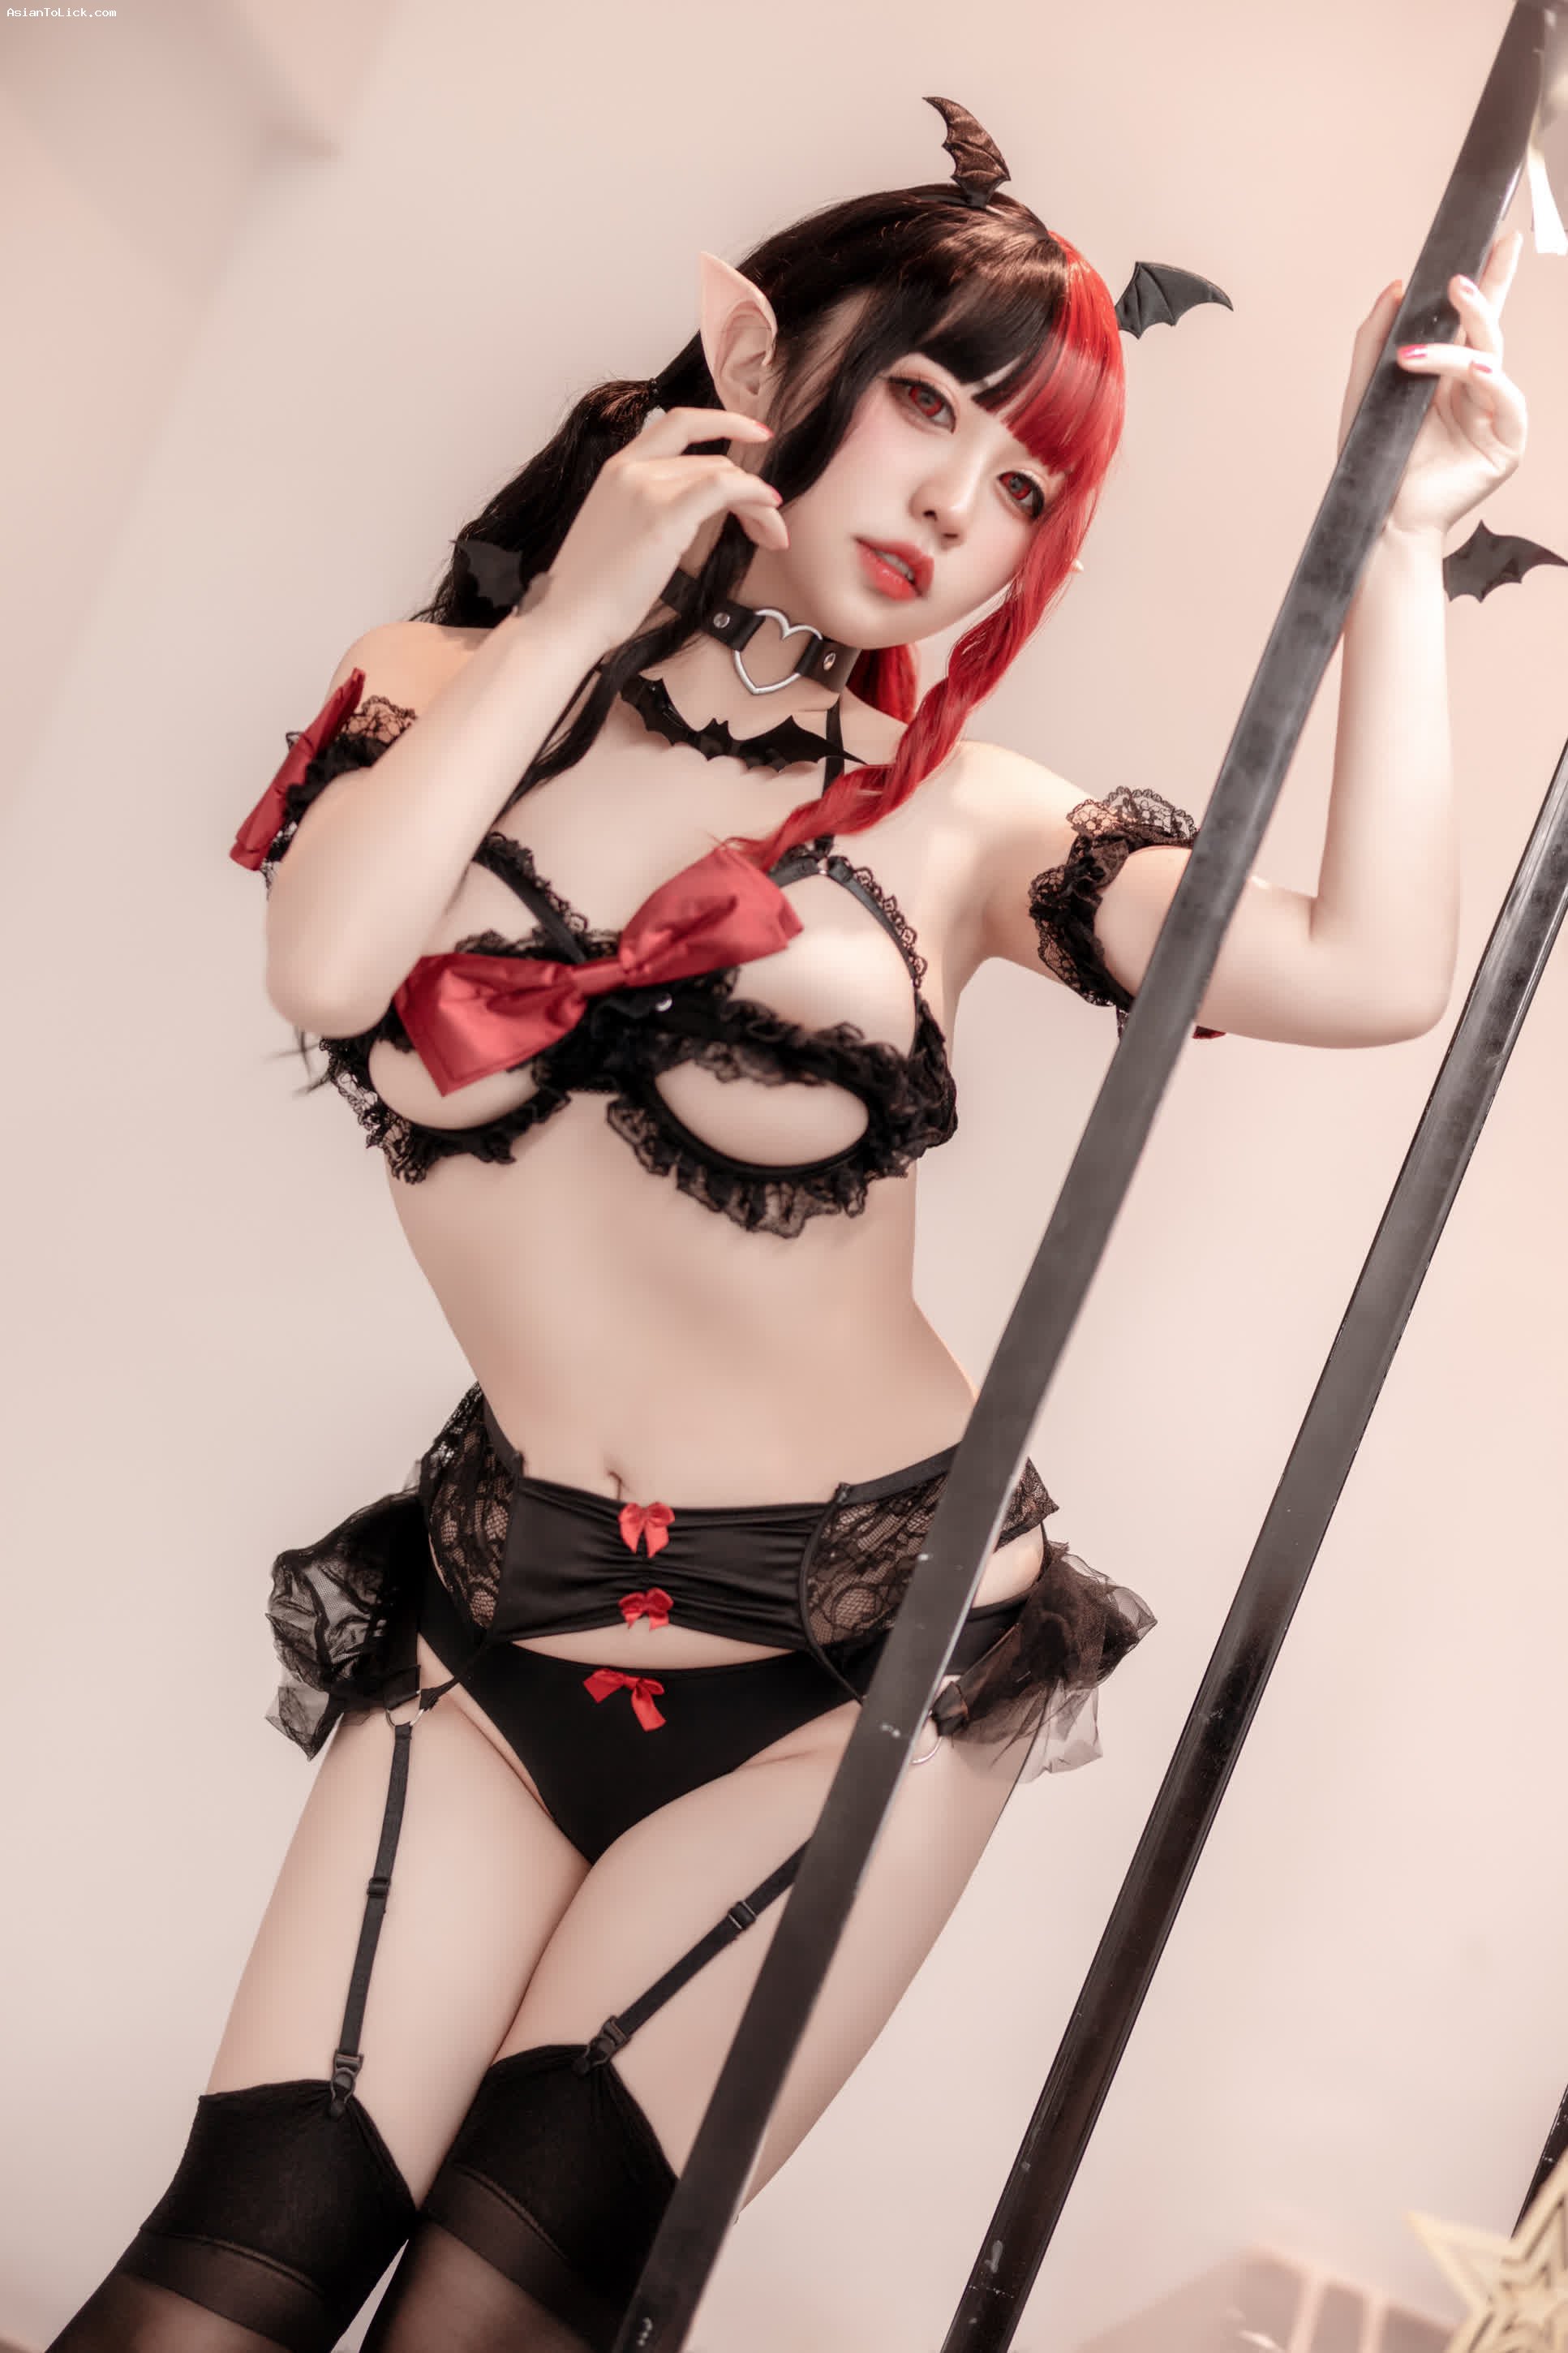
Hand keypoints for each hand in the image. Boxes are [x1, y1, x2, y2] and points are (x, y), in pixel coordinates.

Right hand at [543, 406, 788, 655]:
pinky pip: (723, 488)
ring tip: (772, 535)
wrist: (566, 618)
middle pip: (710, 459)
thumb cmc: (591, 591)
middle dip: (749, 487)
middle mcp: (631, 468)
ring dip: (758, 503)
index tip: (756, 433)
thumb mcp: (618, 531)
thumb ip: (648, 508)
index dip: (723, 421)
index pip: (678, 423)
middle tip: (770, 523)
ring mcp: (646, 488)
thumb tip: (691, 512)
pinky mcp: (663, 516)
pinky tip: (769, 511)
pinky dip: (754, 495)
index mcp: (617, 468)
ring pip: (722, 474)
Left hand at [1336, 227, 1527, 542]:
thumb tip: (1396, 287)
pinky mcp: (1505, 443)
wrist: (1380, 515)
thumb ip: (1374, 339)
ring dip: (1457, 348)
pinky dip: (1489, 380)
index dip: (1489, 278)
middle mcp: (1475, 390)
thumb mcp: (1364, 390)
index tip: (1499, 237)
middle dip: (1481, 299)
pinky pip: (1508, 399)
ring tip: (1416, 353)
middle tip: (1457, 281)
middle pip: (1490, 330)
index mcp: (1448, 376)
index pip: (1473, 318)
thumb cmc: (1375, 460)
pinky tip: (1471, 370)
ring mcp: (1494, 415)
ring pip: (1490, 360)